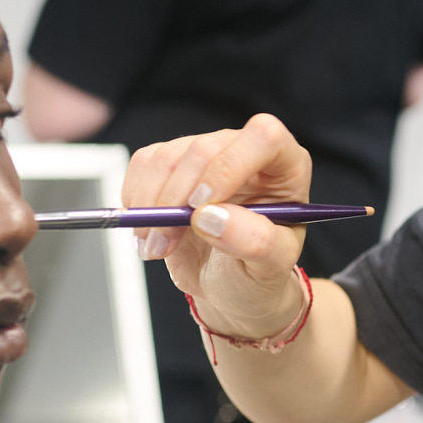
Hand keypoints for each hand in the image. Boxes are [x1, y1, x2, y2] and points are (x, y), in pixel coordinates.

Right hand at [121, 113, 313, 338]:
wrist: (229, 284)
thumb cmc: (257, 273)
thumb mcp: (269, 269)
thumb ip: (254, 242)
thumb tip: (212, 217)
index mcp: (286, 167)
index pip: (264, 138)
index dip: (229, 167)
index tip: (202, 207)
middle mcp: (246, 151)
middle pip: (205, 149)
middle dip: (177, 198)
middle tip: (167, 242)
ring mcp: (207, 154)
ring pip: (168, 157)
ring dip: (152, 205)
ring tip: (157, 246)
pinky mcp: (174, 164)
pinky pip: (144, 164)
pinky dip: (136, 201)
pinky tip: (148, 231)